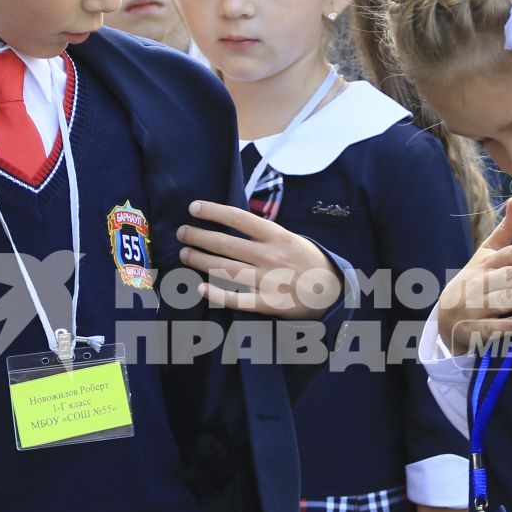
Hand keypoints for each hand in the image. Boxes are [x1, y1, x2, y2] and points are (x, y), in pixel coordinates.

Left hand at [178, 201, 342, 317]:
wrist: (331, 291)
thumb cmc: (306, 260)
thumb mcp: (290, 238)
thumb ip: (263, 232)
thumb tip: (230, 222)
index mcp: (277, 236)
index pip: (238, 219)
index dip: (212, 211)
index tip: (193, 208)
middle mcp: (270, 256)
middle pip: (225, 244)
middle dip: (198, 237)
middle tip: (181, 233)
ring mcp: (268, 281)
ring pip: (225, 269)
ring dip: (200, 260)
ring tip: (184, 254)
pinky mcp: (267, 304)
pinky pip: (237, 299)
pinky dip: (217, 294)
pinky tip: (201, 288)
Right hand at [436, 196, 511, 355]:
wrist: (447, 317)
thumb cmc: (476, 282)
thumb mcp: (487, 255)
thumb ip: (506, 230)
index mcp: (485, 263)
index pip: (507, 255)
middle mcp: (478, 283)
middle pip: (506, 277)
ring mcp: (473, 307)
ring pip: (498, 300)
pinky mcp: (472, 330)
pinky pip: (487, 329)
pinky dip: (501, 327)